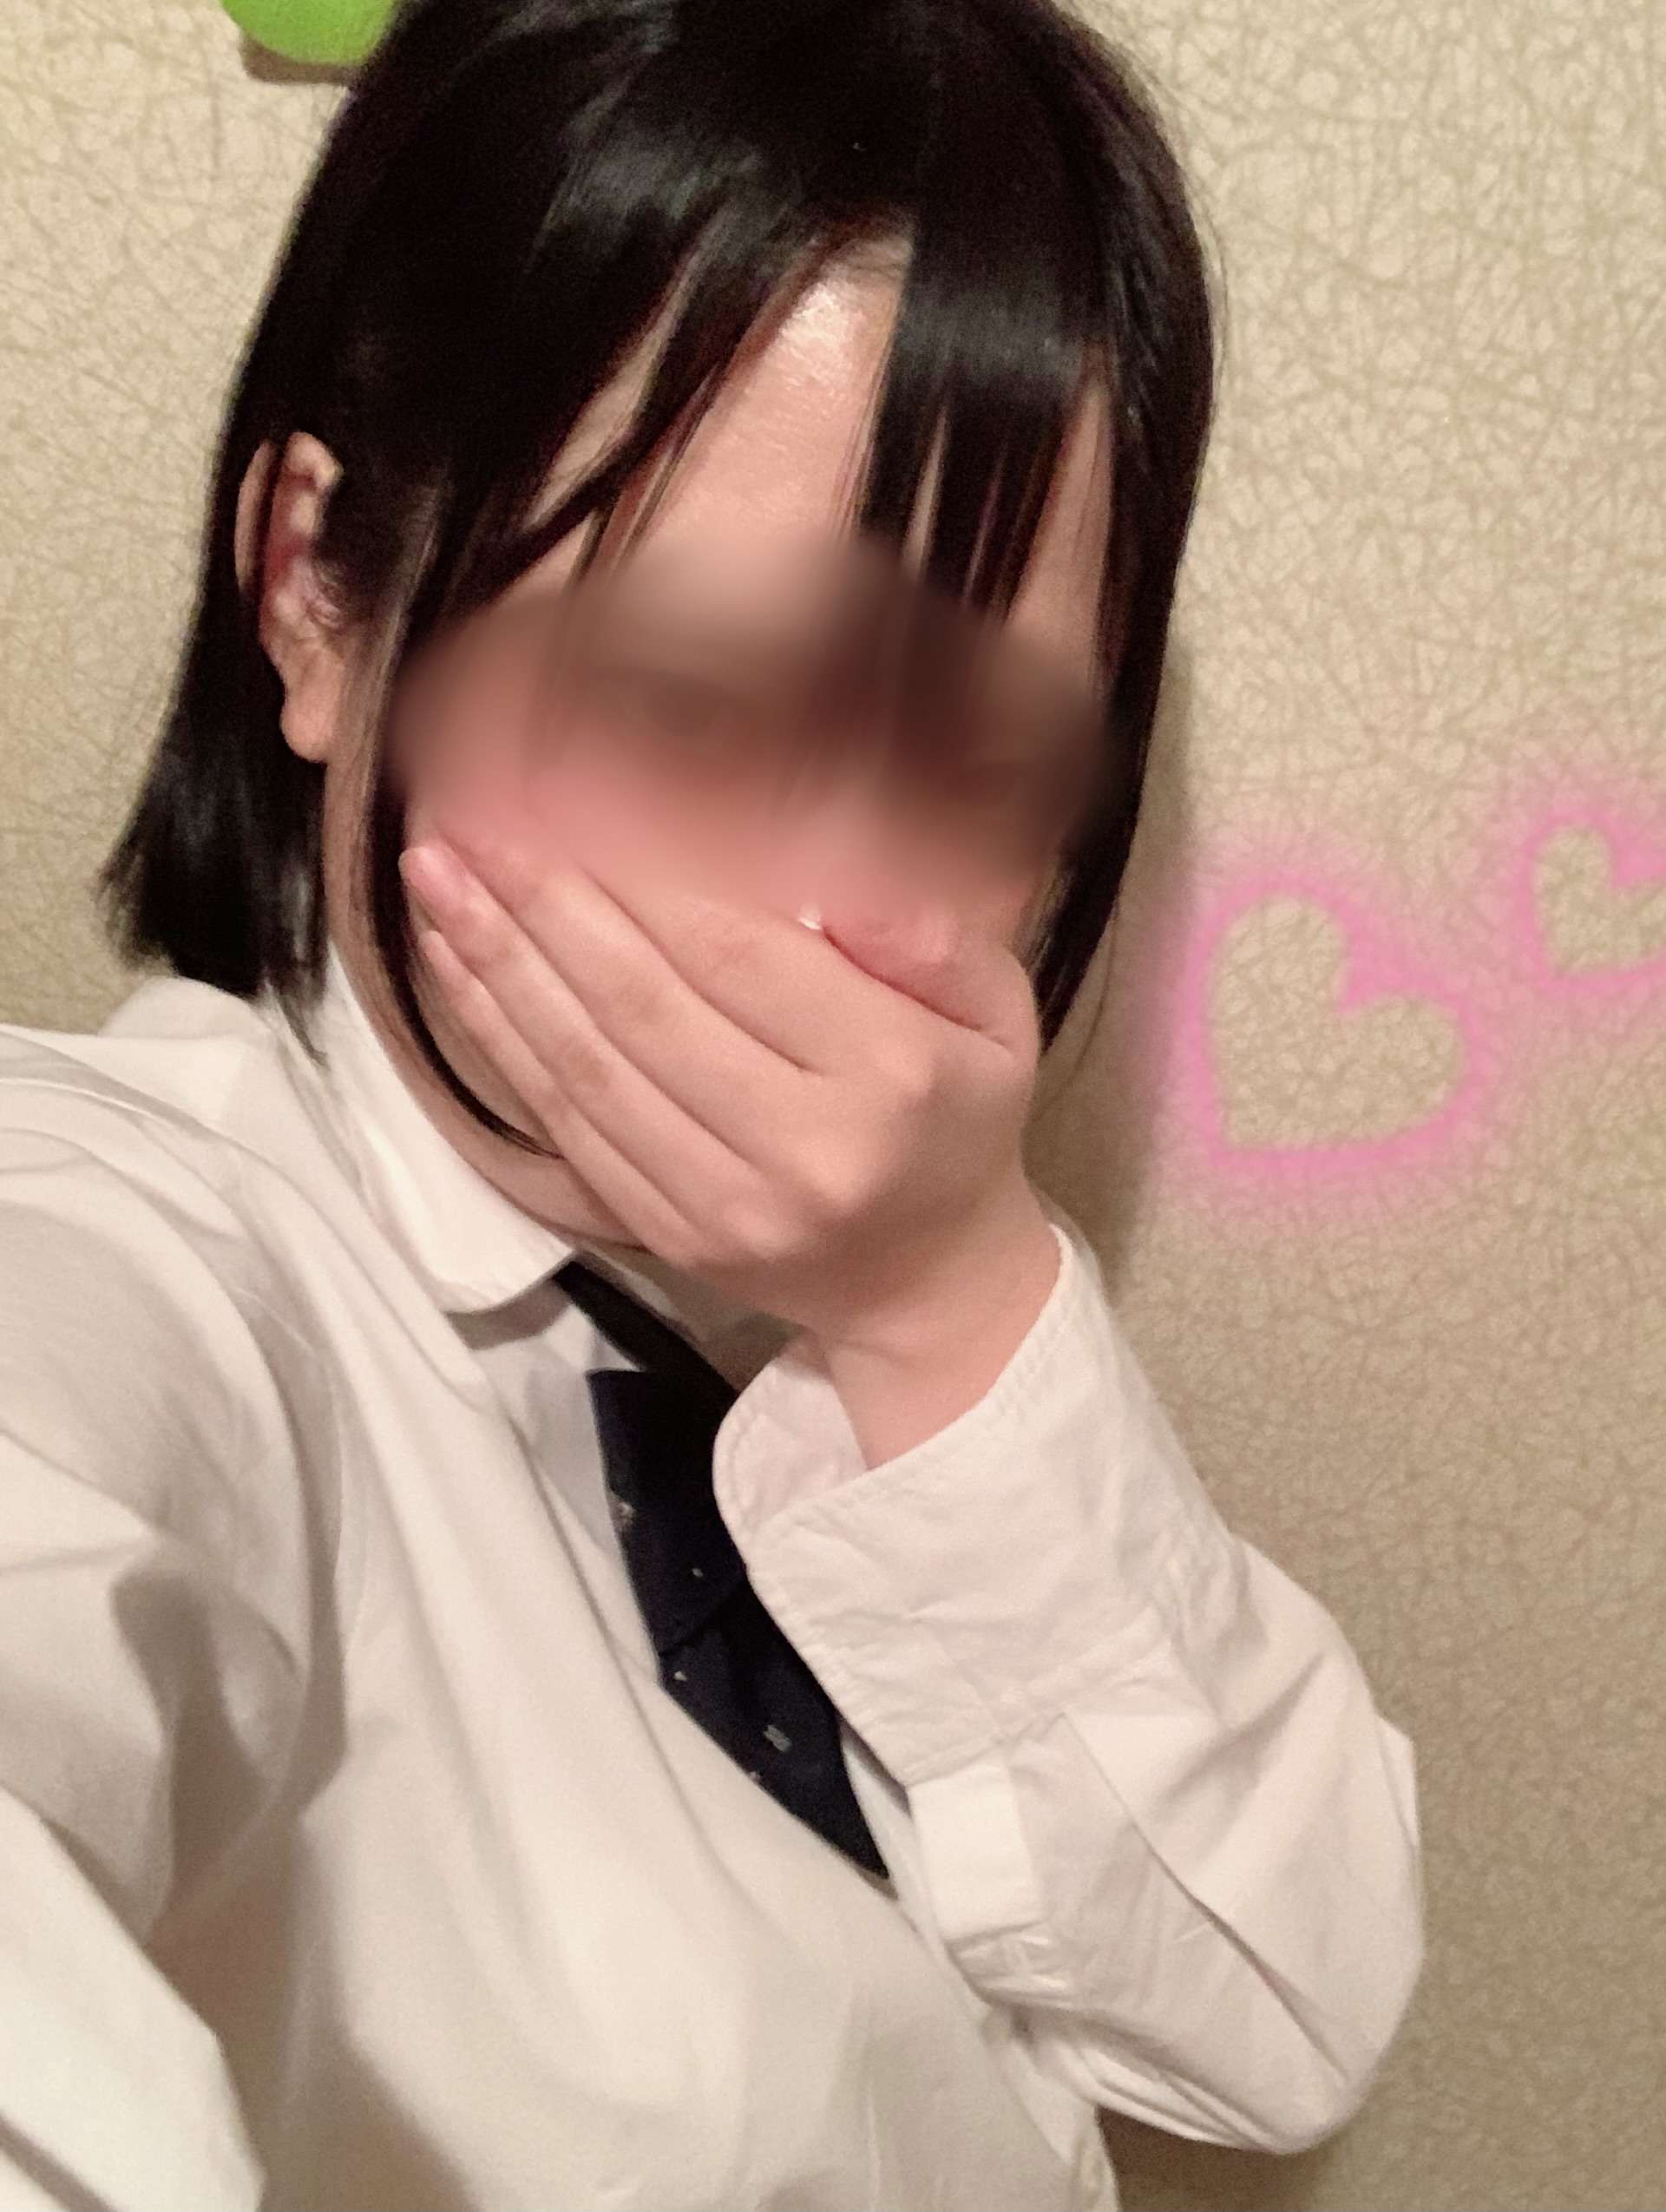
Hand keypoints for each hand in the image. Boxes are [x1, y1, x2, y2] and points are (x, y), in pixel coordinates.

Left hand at [397, 800, 1052, 1356]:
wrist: (932, 1285)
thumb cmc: (959, 1123)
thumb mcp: (1001, 1019)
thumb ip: (934, 941)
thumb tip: (829, 886)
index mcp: (887, 1077)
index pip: (737, 961)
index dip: (639, 887)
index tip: (565, 814)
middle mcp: (800, 1148)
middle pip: (640, 1010)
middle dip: (540, 912)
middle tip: (465, 832)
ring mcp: (724, 1205)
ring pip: (585, 1071)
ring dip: (498, 971)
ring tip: (435, 885)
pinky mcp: (669, 1237)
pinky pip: (567, 1129)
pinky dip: (503, 1045)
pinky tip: (460, 973)